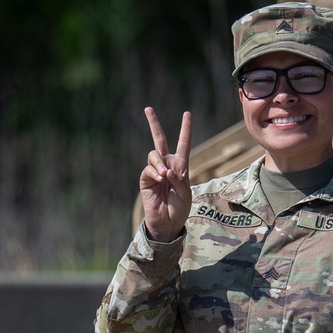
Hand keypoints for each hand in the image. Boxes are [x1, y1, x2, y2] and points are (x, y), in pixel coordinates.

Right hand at [140, 106, 191, 241]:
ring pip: (154, 154)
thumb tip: (166, 169)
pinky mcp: (146, 179)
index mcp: (181, 166)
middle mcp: (167, 164)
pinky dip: (155, 172)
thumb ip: (179, 179)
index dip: (185, 129)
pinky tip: (160, 179)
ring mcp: (155, 171)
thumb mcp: (186, 194)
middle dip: (154, 124)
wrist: (167, 223)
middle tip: (148, 109)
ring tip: (164, 176)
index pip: (184, 143)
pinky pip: (148, 169)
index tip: (187, 113)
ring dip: (159, 162)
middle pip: (159, 139)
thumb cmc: (180, 209)